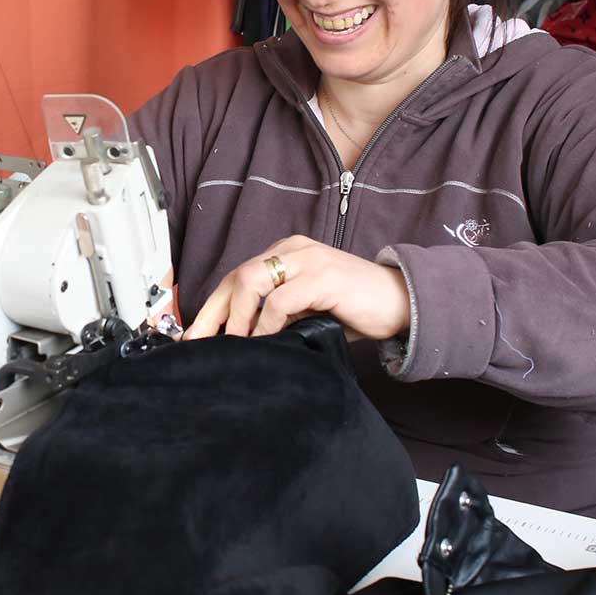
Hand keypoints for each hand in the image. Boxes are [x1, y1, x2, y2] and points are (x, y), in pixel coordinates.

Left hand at [183, 236, 409, 341]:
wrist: (401, 302)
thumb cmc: (354, 308)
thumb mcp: (306, 310)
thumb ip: (277, 314)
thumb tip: (239, 338)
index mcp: (286, 254)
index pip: (237, 277)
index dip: (212, 307)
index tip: (194, 336)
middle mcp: (293, 250)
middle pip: (238, 276)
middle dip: (214, 313)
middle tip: (201, 344)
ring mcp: (308, 260)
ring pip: (253, 281)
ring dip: (237, 316)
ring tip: (234, 344)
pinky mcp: (324, 277)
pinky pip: (282, 299)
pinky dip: (267, 322)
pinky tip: (265, 340)